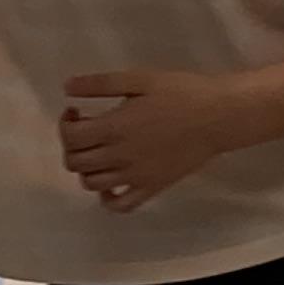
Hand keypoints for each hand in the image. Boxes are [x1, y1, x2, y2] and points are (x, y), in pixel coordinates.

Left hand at [60, 67, 251, 214]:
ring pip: (91, 184)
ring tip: (98, 151)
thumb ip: (100, 84)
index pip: (70, 137)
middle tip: (86, 129)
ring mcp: (135, 177)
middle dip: (72, 145)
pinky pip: (120, 205)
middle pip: (75, 162)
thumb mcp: (139, 79)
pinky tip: (110, 182)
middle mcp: (119, 157)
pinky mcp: (151, 188)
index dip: (64, 124)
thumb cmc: (181, 93)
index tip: (76, 111)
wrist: (219, 116)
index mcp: (114, 128)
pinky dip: (107, 199)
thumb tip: (67, 87)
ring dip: (85, 168)